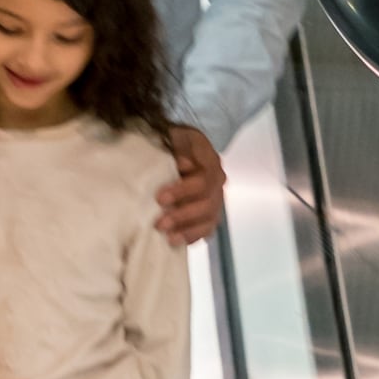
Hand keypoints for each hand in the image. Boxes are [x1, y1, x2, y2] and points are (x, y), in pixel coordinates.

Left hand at [156, 123, 225, 243]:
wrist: (179, 146)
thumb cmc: (173, 141)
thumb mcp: (174, 137)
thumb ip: (178, 148)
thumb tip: (182, 164)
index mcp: (210, 161)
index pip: (203, 181)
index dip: (182, 191)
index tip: (160, 198)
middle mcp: (218, 181)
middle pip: (208, 203)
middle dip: (183, 215)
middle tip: (160, 224)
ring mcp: (216, 197)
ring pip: (210, 218)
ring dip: (189, 230)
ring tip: (169, 238)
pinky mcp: (210, 211)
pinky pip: (208, 228)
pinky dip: (194, 236)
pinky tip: (179, 242)